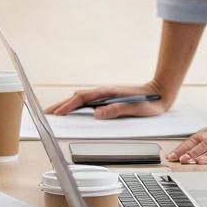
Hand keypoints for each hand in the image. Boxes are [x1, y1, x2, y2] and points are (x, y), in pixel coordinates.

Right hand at [46, 87, 171, 120]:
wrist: (160, 92)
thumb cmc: (150, 102)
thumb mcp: (136, 109)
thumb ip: (117, 110)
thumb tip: (97, 114)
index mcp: (107, 92)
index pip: (81, 99)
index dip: (67, 106)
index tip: (57, 114)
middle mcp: (103, 92)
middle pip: (76, 98)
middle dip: (61, 105)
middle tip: (46, 113)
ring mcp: (105, 95)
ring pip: (80, 99)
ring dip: (67, 105)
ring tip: (55, 113)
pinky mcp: (108, 99)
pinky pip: (87, 102)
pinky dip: (76, 106)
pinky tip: (73, 111)